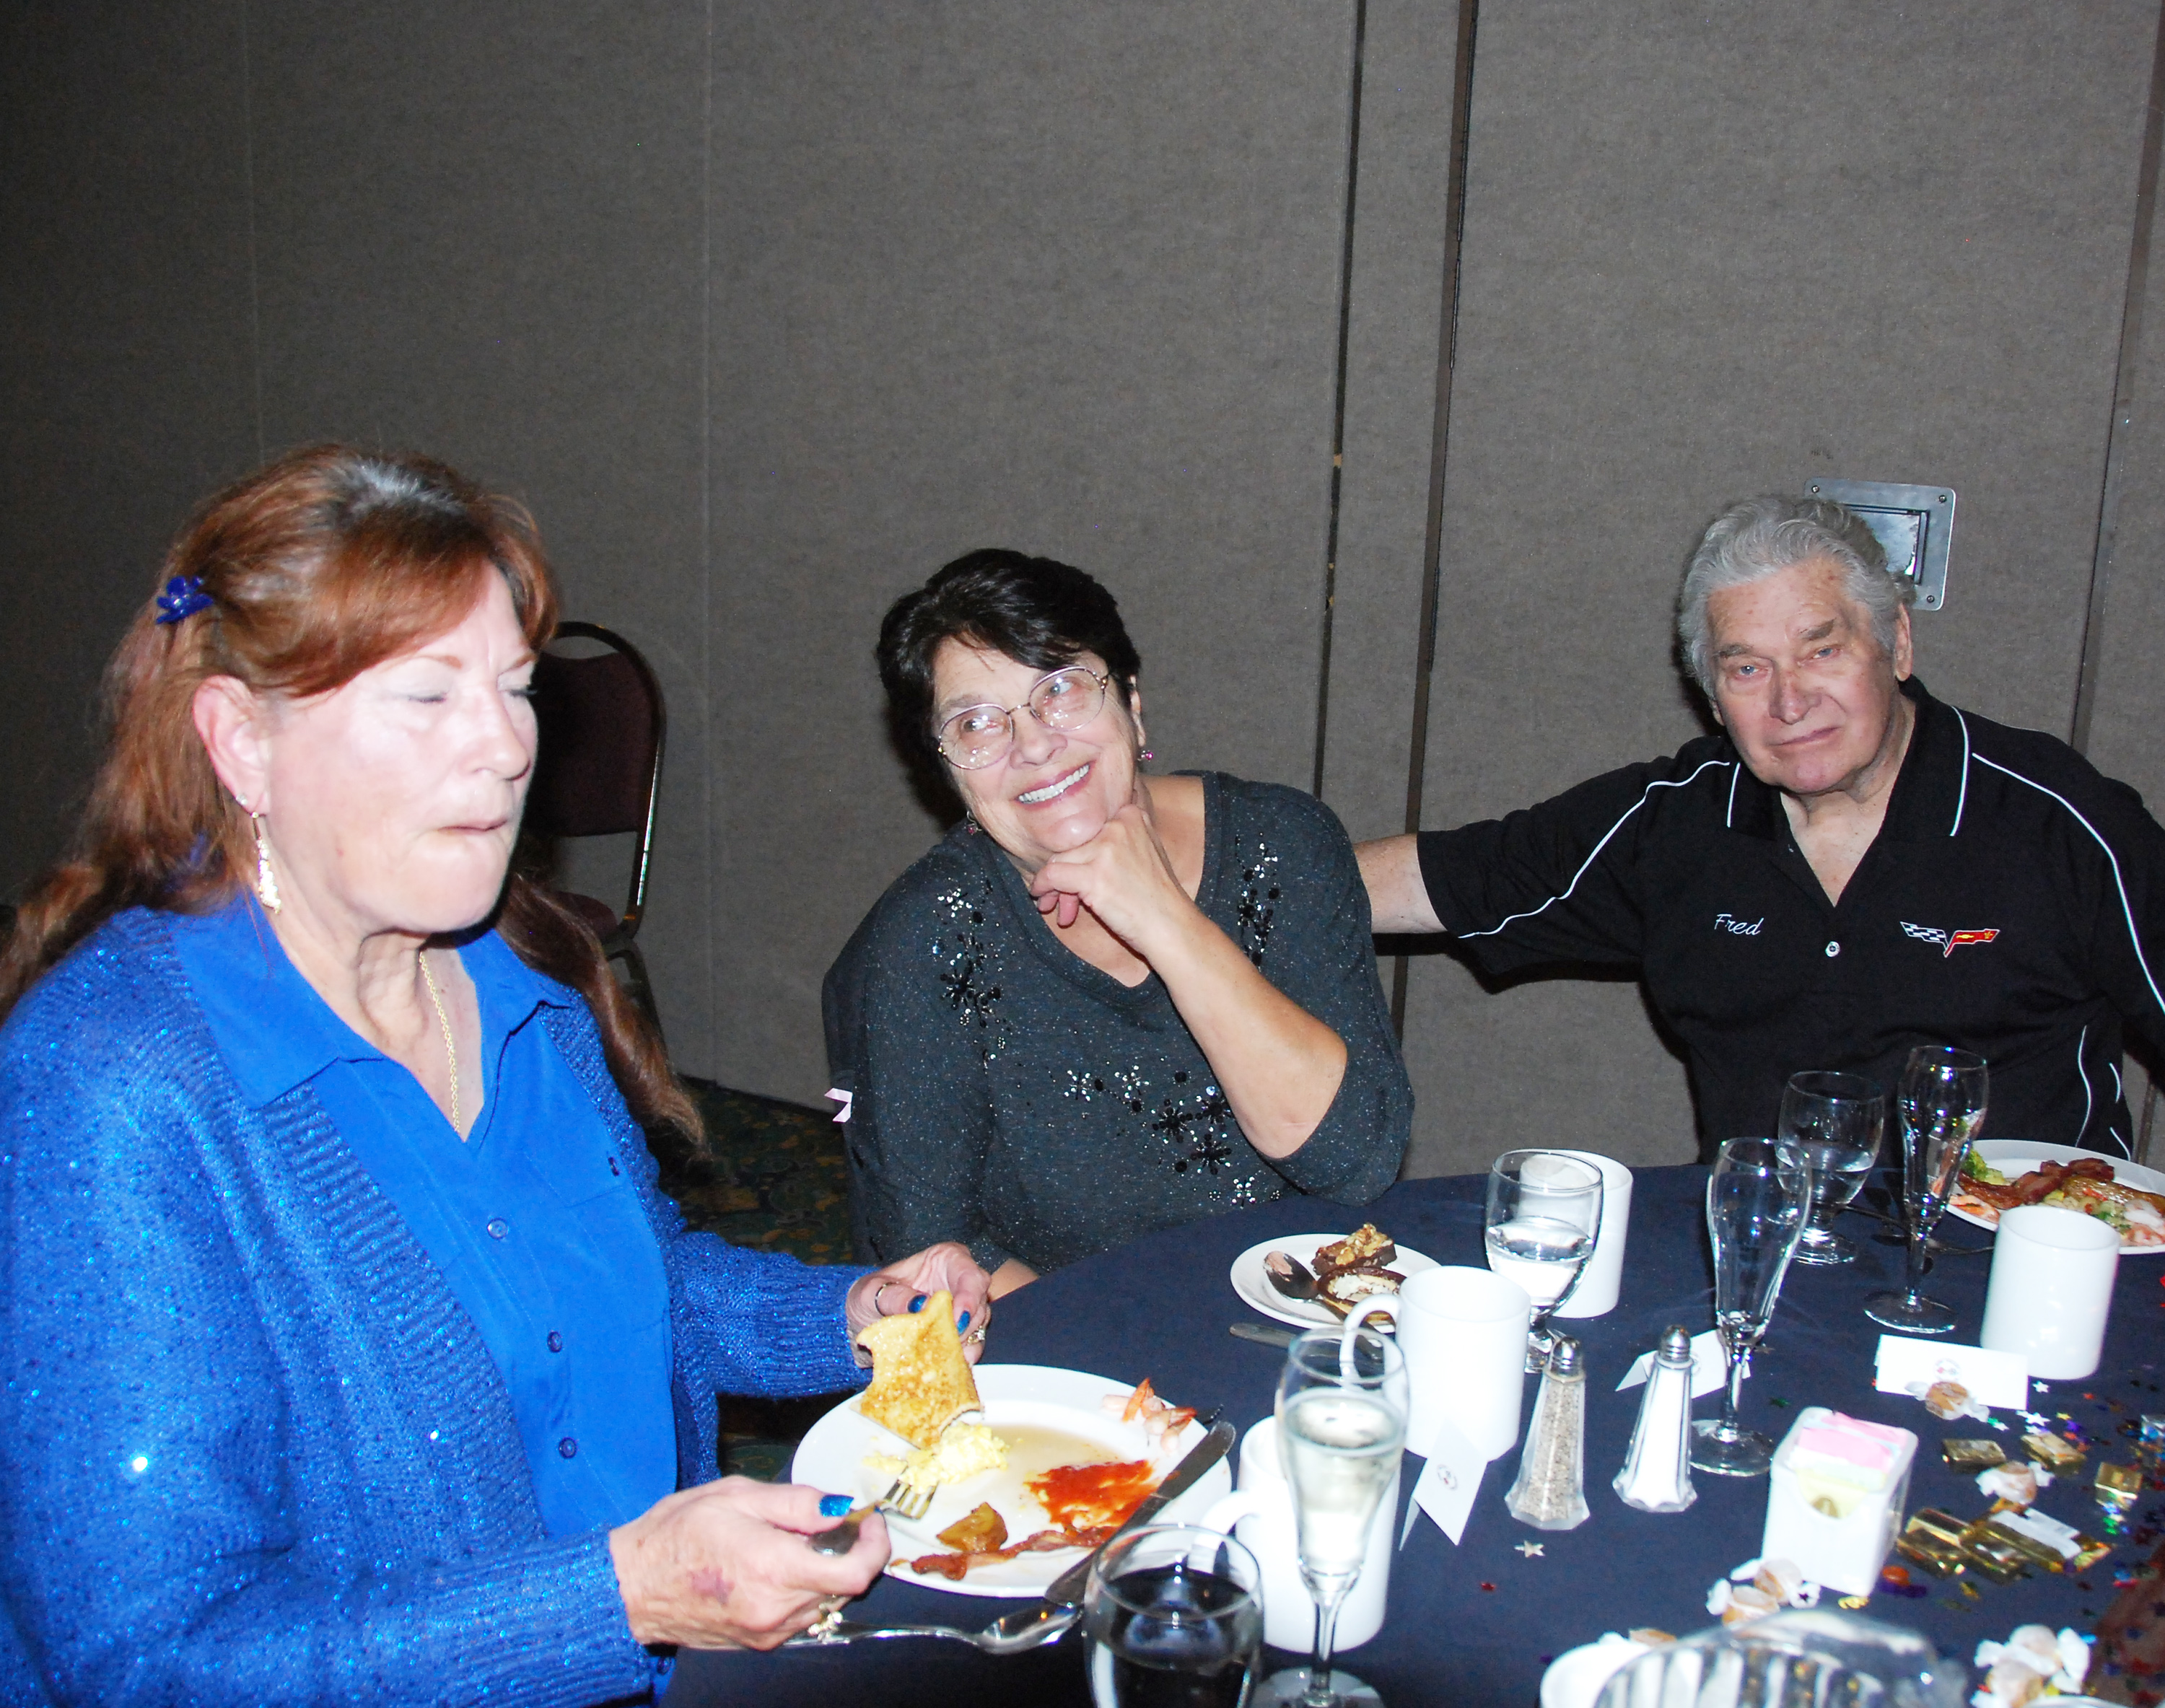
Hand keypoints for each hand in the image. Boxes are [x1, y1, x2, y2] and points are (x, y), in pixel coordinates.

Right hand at [609, 1477, 887, 1649]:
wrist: (632, 1586)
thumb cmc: (676, 1533)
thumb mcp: (736, 1496)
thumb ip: (796, 1503)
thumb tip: (840, 1509)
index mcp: (773, 1568)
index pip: (854, 1574)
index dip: (875, 1547)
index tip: (869, 1522)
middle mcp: (775, 1609)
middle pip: (843, 1587)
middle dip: (847, 1552)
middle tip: (829, 1522)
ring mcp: (767, 1632)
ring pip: (824, 1603)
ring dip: (825, 1573)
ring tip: (793, 1542)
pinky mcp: (757, 1643)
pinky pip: (799, 1616)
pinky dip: (802, 1590)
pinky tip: (776, 1566)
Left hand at [845, 1241, 993, 1360]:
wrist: (861, 1322)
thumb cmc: (868, 1297)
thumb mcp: (871, 1292)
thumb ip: (895, 1296)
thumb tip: (922, 1305)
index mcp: (945, 1259)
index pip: (969, 1273)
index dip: (969, 1296)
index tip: (956, 1319)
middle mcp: (959, 1281)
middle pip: (979, 1300)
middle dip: (967, 1324)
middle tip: (946, 1341)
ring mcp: (962, 1308)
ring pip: (978, 1325)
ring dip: (964, 1342)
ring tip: (943, 1356)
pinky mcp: (959, 1332)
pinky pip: (972, 1345)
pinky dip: (962, 1356)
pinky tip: (948, 1363)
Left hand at [1027, 799, 1191, 945]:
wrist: (1169, 926)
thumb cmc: (1156, 896)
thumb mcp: (1145, 849)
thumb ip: (1117, 836)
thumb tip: (1075, 840)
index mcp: (1131, 814)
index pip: (1086, 825)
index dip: (1077, 849)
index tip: (1074, 867)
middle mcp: (1118, 825)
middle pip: (1071, 843)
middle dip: (1063, 868)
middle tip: (1060, 892)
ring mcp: (1107, 849)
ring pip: (1059, 858)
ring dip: (1052, 884)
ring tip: (1055, 903)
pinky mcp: (1094, 875)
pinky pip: (1052, 875)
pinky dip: (1042, 887)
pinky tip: (1044, 898)